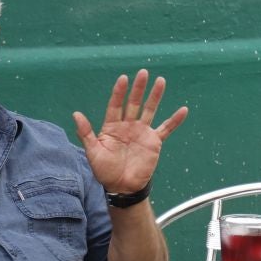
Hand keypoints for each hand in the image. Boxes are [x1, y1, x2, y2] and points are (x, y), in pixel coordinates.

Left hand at [72, 69, 188, 196]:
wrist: (122, 187)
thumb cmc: (105, 170)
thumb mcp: (92, 152)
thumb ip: (86, 133)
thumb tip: (76, 114)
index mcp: (112, 126)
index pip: (116, 105)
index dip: (119, 92)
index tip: (123, 78)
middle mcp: (128, 125)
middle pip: (134, 103)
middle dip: (139, 88)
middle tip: (143, 73)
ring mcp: (142, 132)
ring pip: (150, 110)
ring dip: (155, 96)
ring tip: (161, 81)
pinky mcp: (154, 141)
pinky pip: (166, 128)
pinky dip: (175, 120)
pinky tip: (183, 110)